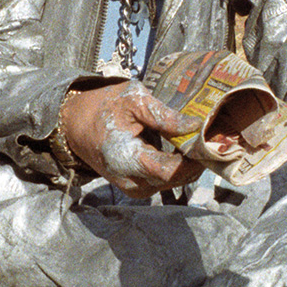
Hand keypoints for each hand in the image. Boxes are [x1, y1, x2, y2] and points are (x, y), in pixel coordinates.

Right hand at [61, 81, 204, 197]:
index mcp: (125, 159)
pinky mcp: (137, 186)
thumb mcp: (133, 99)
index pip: (169, 171)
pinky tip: (185, 148)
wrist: (75, 123)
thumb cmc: (103, 106)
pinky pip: (164, 181)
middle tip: (212, 138)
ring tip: (200, 140)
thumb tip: (194, 126)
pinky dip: (178, 167)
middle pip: (175, 179)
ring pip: (172, 183)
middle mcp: (130, 181)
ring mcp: (133, 188)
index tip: (207, 140)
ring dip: (189, 165)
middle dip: (196, 161)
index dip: (193, 159)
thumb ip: (163, 115)